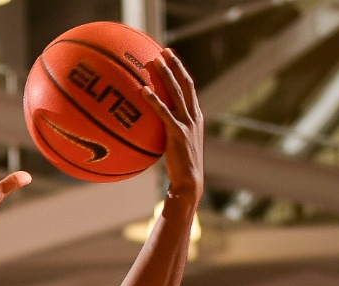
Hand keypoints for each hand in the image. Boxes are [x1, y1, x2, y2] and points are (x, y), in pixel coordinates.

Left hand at [141, 49, 203, 204]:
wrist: (190, 182)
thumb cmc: (180, 167)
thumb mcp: (177, 144)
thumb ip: (169, 130)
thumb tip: (152, 125)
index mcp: (195, 116)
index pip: (189, 87)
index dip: (181, 70)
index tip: (171, 56)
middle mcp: (193, 116)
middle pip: (185, 83)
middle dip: (175, 65)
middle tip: (164, 50)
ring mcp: (187, 123)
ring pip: (176, 92)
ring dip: (165, 75)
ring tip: (154, 61)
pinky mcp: (178, 133)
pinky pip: (164, 112)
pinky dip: (154, 100)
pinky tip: (143, 90)